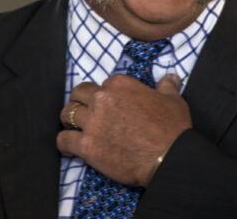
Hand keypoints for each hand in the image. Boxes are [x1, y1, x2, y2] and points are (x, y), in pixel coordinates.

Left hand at [57, 73, 191, 186]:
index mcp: (120, 84)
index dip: (104, 95)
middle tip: (85, 113)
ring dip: (68, 120)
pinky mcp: (87, 146)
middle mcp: (103, 99)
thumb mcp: (173, 100)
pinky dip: (65, 144)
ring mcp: (93, 122)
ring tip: (73, 128)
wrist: (169, 157)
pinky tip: (71, 148)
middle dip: (79, 102)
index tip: (108, 105)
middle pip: (78, 94)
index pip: (101, 84)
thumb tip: (171, 78)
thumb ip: (167, 86)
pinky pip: (63, 140)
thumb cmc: (172, 129)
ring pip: (66, 114)